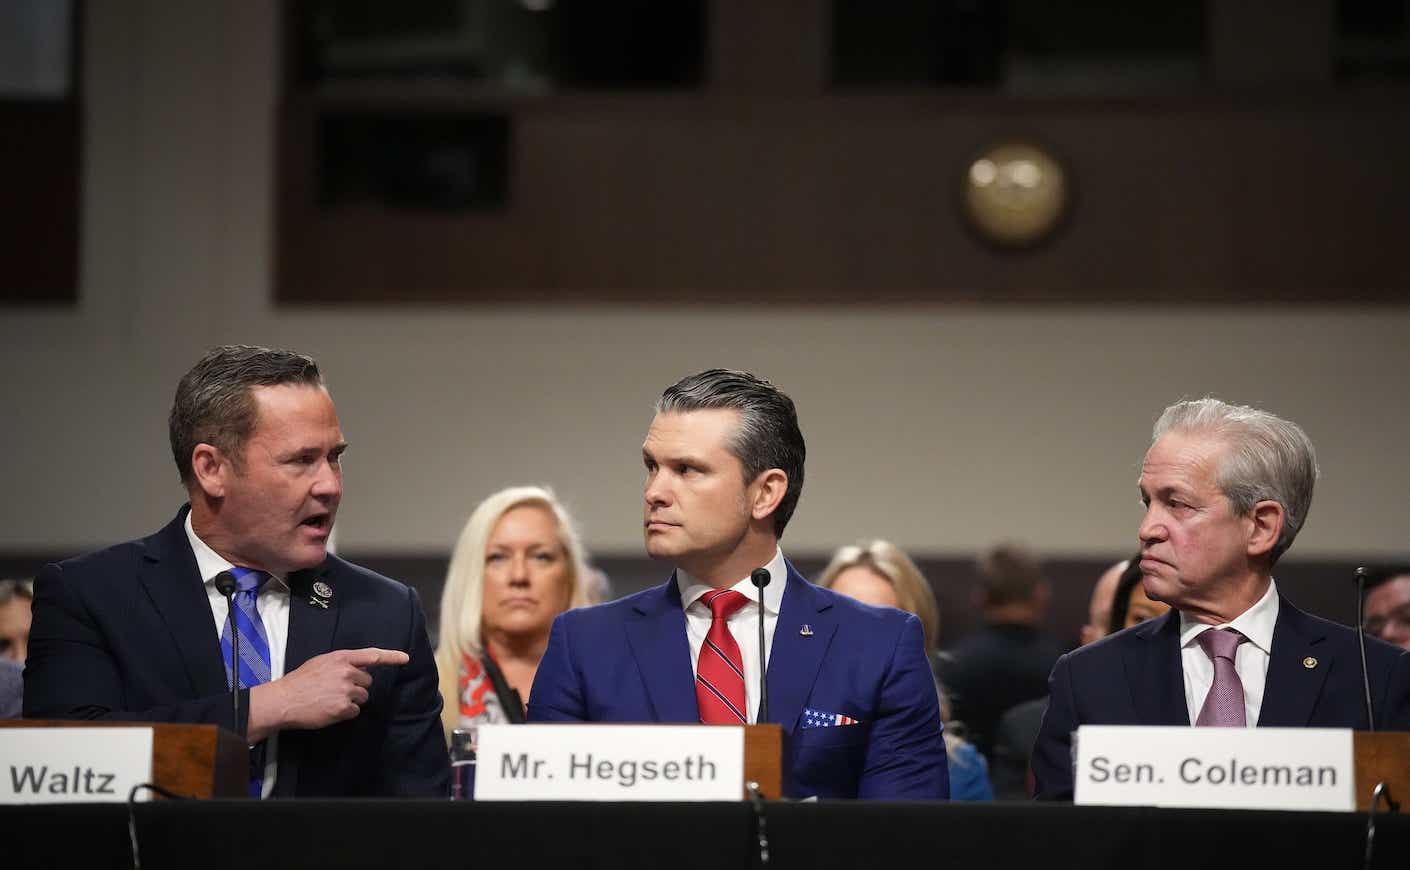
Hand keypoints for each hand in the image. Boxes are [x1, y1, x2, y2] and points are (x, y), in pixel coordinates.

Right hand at [247, 647, 408, 740]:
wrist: (283, 700)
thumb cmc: (300, 681)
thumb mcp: (321, 663)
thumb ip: (341, 663)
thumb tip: (357, 669)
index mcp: (341, 658)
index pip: (372, 655)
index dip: (391, 657)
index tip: (405, 658)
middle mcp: (347, 672)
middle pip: (367, 681)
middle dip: (356, 686)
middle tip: (335, 690)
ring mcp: (346, 690)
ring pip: (362, 697)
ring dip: (351, 700)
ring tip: (330, 699)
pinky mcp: (343, 708)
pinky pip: (354, 711)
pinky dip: (345, 713)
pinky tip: (329, 710)